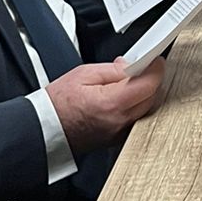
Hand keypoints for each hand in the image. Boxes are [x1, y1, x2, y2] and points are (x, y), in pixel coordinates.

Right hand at [47, 59, 164, 155]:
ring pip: (147, 109)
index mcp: (111, 104)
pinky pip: (136, 119)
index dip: (155, 69)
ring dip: (144, 93)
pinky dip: (136, 106)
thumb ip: (113, 70)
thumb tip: (132, 66)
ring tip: (127, 83)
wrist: (46, 129)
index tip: (154, 61)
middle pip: (152, 97)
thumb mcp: (84, 74)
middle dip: (150, 80)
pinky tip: (124, 98)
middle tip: (139, 68)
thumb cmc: (57, 104)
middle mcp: (119, 122)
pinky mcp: (117, 139)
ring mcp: (120, 133)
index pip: (149, 84)